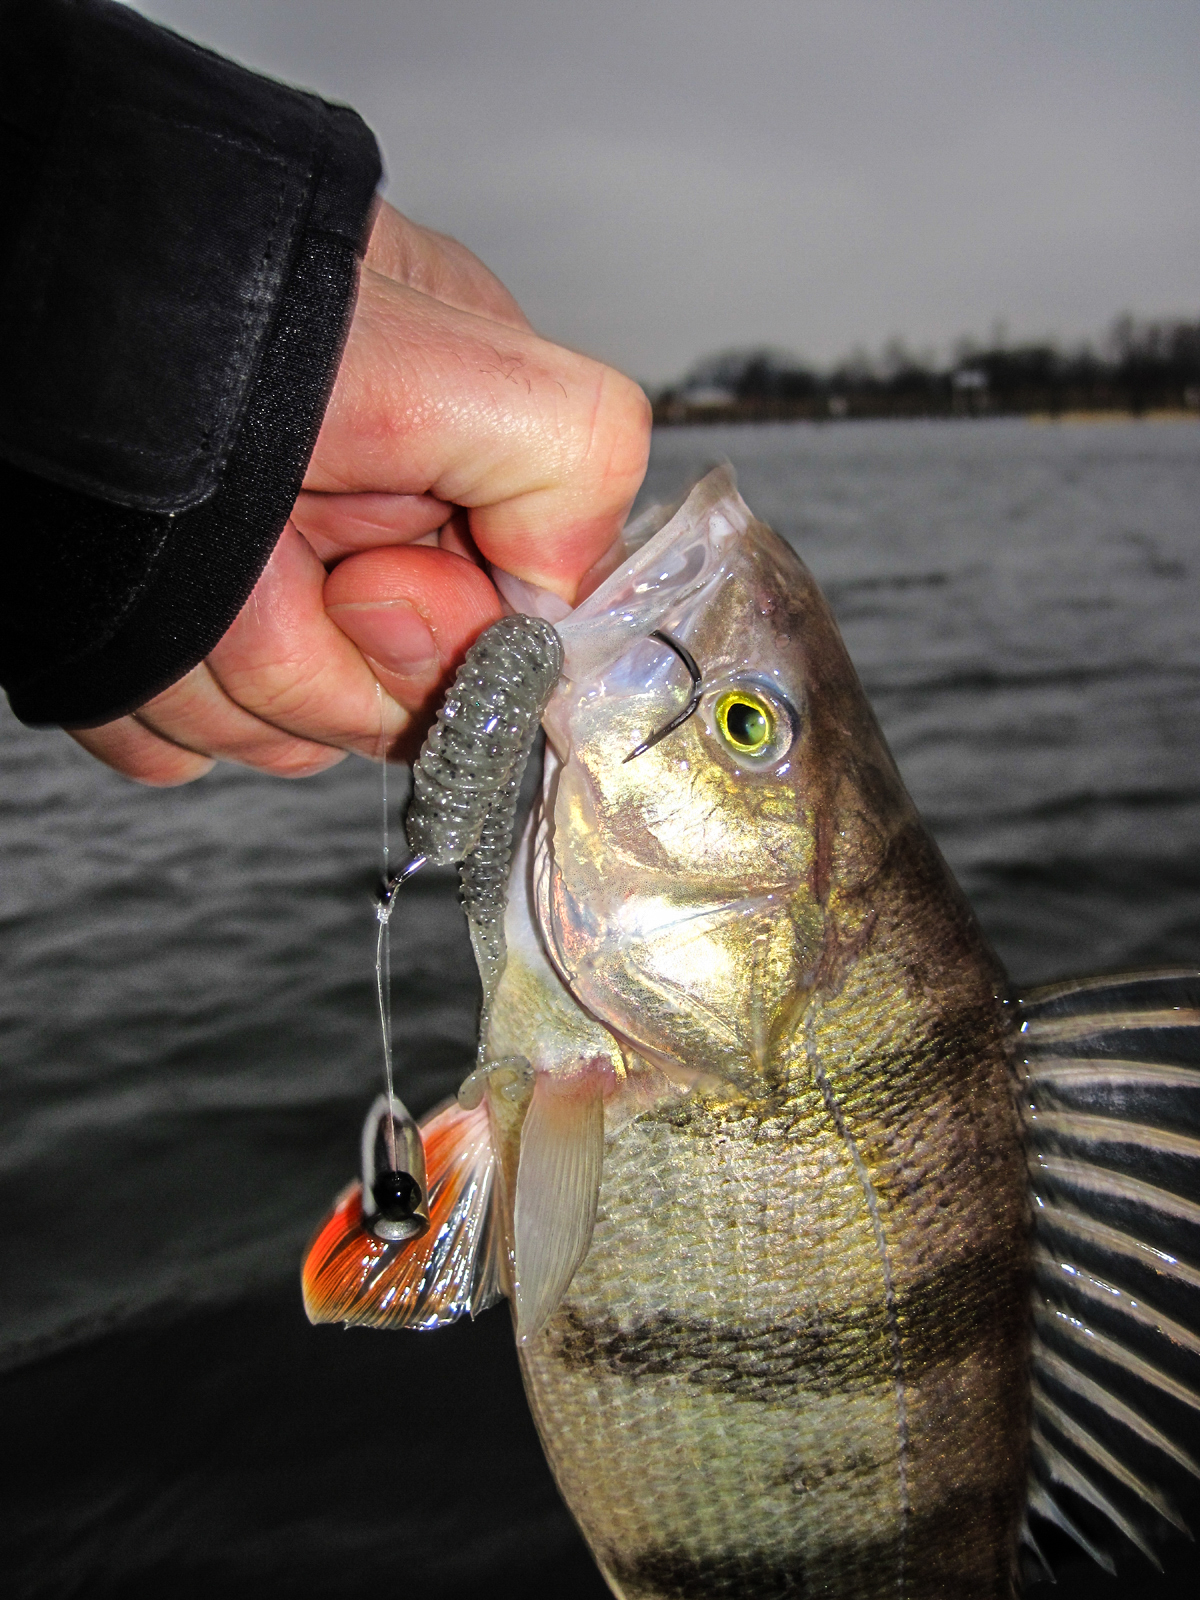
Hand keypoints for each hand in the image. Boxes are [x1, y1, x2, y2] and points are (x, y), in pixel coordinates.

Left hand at [70, 203, 650, 784]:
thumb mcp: (451, 357)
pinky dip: (146, 696)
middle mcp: (363, 542)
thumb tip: (558, 598)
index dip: (440, 644)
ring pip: (273, 739)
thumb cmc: (213, 313)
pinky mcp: (169, 654)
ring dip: (215, 665)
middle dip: (308, 650)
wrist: (26, 327)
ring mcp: (263, 605)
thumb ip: (568, 459)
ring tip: (184, 546)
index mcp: (454, 475)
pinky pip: (173, 750)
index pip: (506, 642)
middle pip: (379, 711)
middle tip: (268, 538)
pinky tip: (140, 596)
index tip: (367, 582)